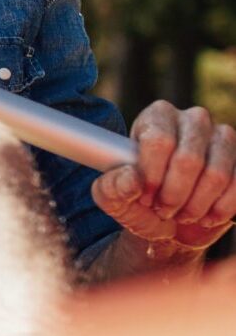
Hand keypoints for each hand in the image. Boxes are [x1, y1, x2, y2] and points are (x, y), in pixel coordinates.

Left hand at [91, 101, 235, 252]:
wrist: (172, 220)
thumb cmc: (139, 201)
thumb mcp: (114, 197)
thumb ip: (112, 188)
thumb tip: (131, 178)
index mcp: (157, 116)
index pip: (159, 141)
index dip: (152, 176)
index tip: (144, 197)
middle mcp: (193, 119)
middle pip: (188, 159)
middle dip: (173, 195)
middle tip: (163, 210)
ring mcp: (223, 137)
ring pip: (216, 175)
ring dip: (196, 205)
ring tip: (182, 214)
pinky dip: (220, 209)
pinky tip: (204, 216)